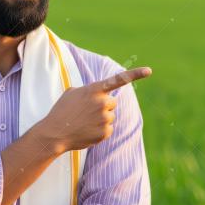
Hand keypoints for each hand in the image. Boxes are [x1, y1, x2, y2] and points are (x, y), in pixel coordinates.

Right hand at [33, 67, 151, 153]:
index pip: (119, 80)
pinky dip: (99, 130)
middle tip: (87, 111)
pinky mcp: (105, 132)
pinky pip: (108, 129)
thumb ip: (90, 91)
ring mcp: (105, 118)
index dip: (135, 74)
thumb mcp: (72, 93)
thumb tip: (100, 95)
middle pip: (112, 103)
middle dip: (103, 106)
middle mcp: (103, 102)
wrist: (54, 133)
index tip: (149, 70)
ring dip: (100, 119)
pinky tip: (86, 131)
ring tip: (84, 122)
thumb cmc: (61, 111)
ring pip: (110, 117)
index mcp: (95, 90)